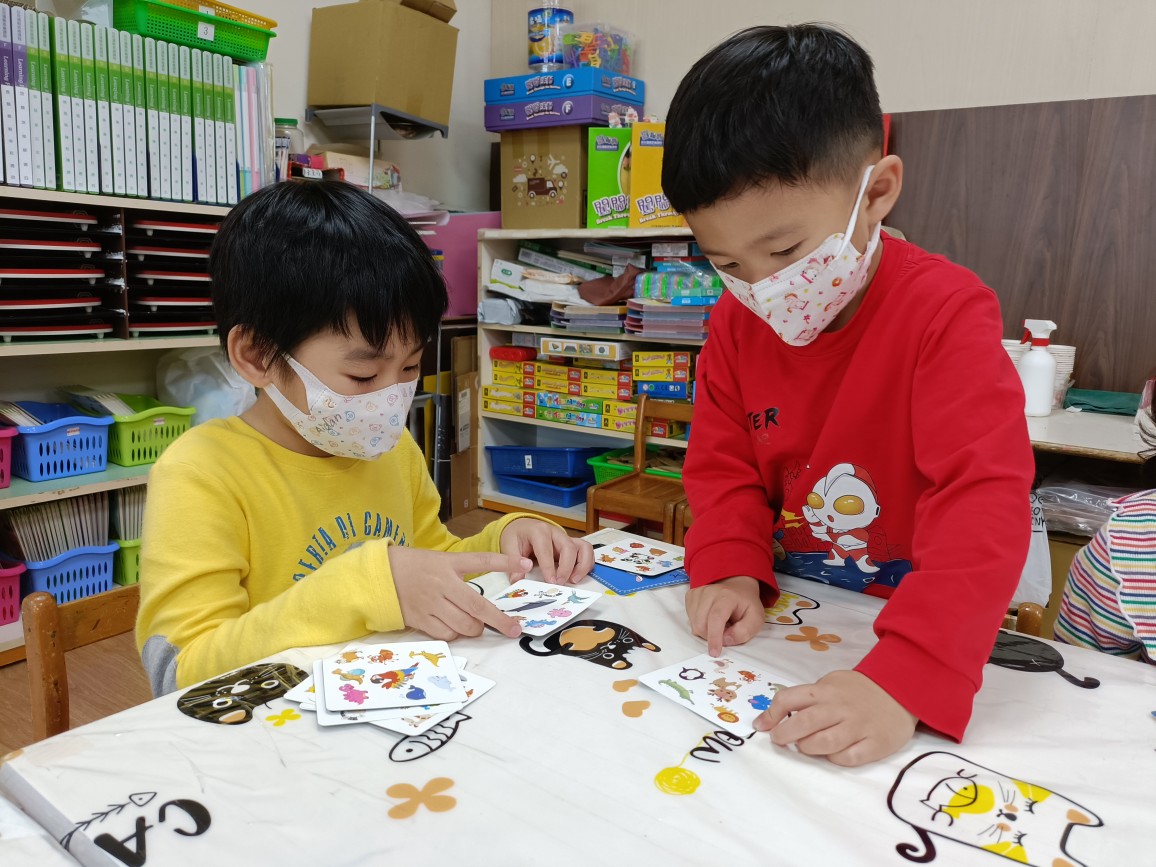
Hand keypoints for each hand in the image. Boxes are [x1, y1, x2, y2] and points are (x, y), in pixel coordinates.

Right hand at [389, 547, 532, 640]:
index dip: (505, 562)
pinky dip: (456, 634)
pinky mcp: (420, 619)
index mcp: (448, 563)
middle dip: (499, 620)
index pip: (481, 560)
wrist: (380, 575)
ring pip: (464, 624)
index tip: (526, 565)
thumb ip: (462, 572)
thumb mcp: (440, 560)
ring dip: (476, 628)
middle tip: (512, 628)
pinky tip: (454, 628)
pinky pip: (446, 633)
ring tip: (476, 625)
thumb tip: (489, 591)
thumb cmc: (414, 566)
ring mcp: (430, 602)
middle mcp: (441, 582)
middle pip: (477, 605)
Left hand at [500, 518, 593, 583]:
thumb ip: (512, 562)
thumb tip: (518, 579)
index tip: (551, 581)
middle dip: (567, 567)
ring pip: (583, 547)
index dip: (549, 567)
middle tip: (560, 583)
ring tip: (574, 580)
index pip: (546, 549)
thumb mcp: (509, 546)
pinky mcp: (571, 544)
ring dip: (582, 565)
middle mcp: (556, 532)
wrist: (522, 527)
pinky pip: (585, 551)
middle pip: (569, 547)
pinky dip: (586, 564)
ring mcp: (566, 538)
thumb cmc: (517, 536)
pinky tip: (577, 576)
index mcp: (539, 531)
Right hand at [685, 575, 764, 656]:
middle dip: (712, 637)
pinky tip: (710, 619)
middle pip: (702, 624)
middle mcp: (709, 591)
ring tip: (720, 624)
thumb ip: (745, 631)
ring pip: (694, 625)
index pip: (716, 617)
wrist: (737, 589)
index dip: (714, 637)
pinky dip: (700, 625)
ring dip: (706, 632)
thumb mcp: (756, 619)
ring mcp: (698, 593)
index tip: (714, 652)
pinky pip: (690, 620)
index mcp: (727, 596)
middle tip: (726, 632)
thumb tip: (726, 640)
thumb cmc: (746, 606)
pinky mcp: (690, 596)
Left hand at [754, 669, 917, 766]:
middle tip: (779, 740)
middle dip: (785, 734)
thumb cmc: (856, 691)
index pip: (790, 698)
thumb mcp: (830, 685)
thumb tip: (771, 718)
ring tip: (804, 746)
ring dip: (808, 747)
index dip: (771, 714)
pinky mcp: (876, 743)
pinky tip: (832, 754)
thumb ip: (805, 699)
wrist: (901, 690)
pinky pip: (849, 758)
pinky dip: (835, 759)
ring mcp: (859, 726)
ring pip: (825, 743)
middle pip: (805, 722)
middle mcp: (840, 707)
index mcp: (825, 690)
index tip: (762, 727)